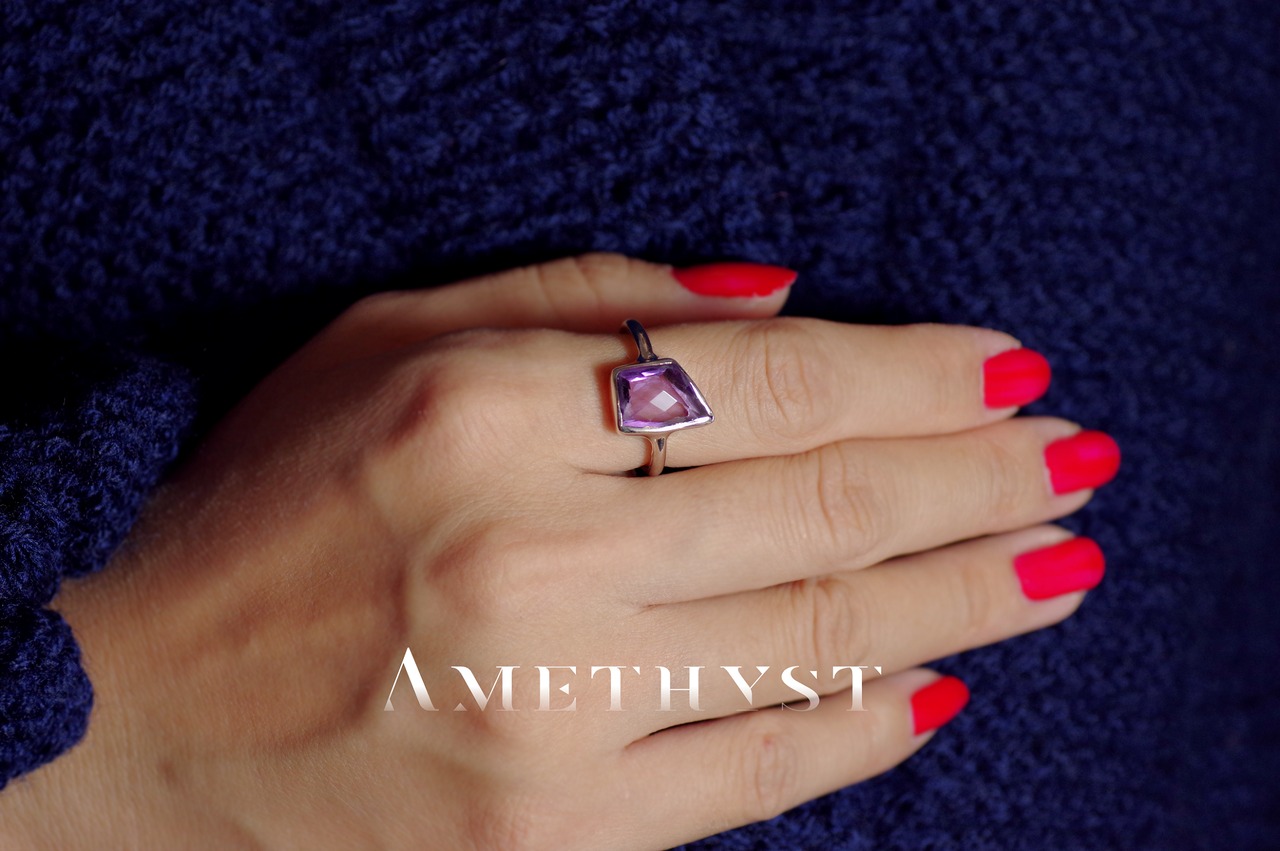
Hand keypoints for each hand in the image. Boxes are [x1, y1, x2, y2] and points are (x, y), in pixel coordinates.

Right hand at [0, 254, 1117, 849]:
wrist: (135, 714)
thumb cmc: (261, 500)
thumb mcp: (390, 338)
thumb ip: (589, 297)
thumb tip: (784, 310)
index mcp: (484, 413)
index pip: (769, 382)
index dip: (914, 372)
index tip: (1008, 369)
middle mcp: (529, 563)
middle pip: (826, 509)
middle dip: (979, 477)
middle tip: (1077, 456)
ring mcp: (549, 718)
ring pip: (822, 642)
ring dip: (965, 596)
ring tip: (1058, 562)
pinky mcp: (555, 837)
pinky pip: (758, 775)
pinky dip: (864, 726)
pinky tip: (938, 686)